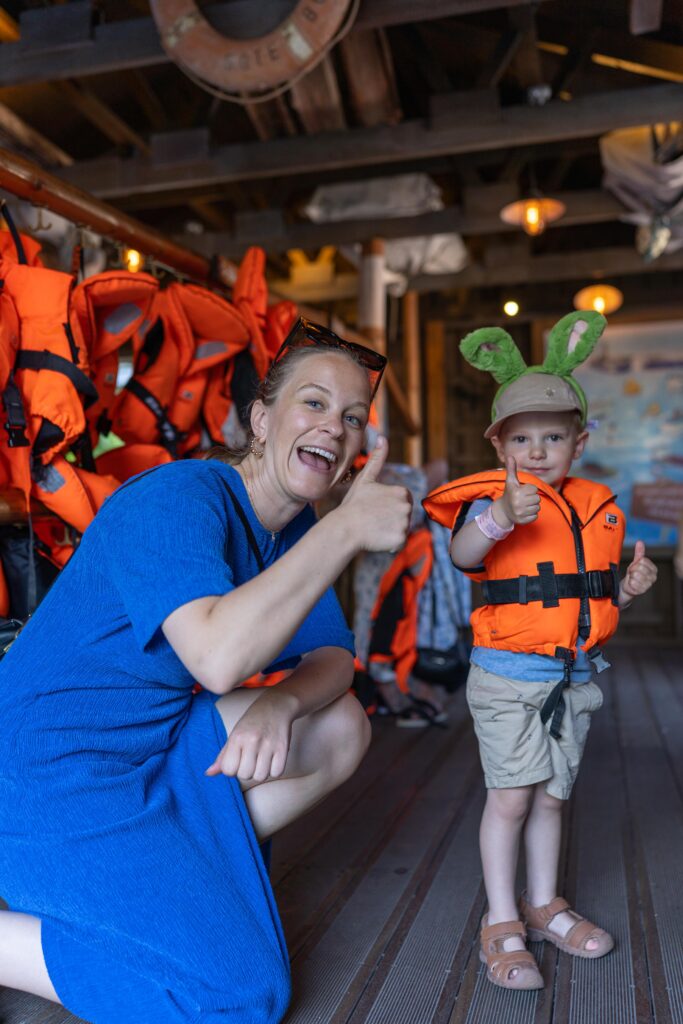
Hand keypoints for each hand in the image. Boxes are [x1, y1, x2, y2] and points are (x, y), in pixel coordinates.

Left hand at [205, 690, 294, 782]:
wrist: (276, 705)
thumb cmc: (252, 722)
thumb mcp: (234, 735)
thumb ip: (222, 756)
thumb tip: (208, 773)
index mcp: (237, 737)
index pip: (228, 769)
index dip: (232, 769)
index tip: (238, 760)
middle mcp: (252, 740)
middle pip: (245, 775)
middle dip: (247, 771)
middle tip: (251, 759)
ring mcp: (269, 744)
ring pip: (261, 776)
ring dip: (261, 772)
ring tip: (262, 759)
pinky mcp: (283, 748)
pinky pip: (277, 773)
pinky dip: (274, 770)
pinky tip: (272, 760)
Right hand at [338, 436, 411, 552]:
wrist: (344, 528)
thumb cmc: (353, 504)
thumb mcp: (366, 479)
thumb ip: (377, 459)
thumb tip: (382, 437)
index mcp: (402, 492)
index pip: (402, 502)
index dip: (388, 506)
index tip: (374, 508)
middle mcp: (407, 507)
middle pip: (404, 516)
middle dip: (390, 519)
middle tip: (372, 519)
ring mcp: (405, 524)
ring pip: (401, 530)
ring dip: (389, 531)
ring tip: (373, 528)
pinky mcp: (401, 539)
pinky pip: (398, 544)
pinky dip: (389, 544)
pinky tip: (376, 538)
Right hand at [498, 456, 540, 525]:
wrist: (503, 511)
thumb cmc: (510, 493)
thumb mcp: (511, 481)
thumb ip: (512, 469)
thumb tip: (510, 456)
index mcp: (516, 492)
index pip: (534, 489)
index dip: (530, 490)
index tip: (523, 491)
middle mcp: (517, 503)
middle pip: (537, 499)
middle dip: (532, 498)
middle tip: (524, 499)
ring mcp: (520, 513)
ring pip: (537, 507)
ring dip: (533, 506)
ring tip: (524, 505)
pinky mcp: (523, 521)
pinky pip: (535, 516)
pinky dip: (532, 515)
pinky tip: (524, 512)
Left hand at [619, 540, 657, 605]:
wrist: (628, 586)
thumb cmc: (633, 573)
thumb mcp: (636, 562)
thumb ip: (639, 552)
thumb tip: (640, 542)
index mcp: (654, 569)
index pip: (643, 560)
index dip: (635, 563)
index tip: (634, 567)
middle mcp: (653, 577)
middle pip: (639, 567)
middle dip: (632, 570)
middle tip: (632, 573)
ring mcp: (648, 584)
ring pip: (635, 575)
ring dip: (631, 576)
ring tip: (632, 578)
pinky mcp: (642, 590)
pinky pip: (633, 583)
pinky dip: (630, 583)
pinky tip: (632, 584)